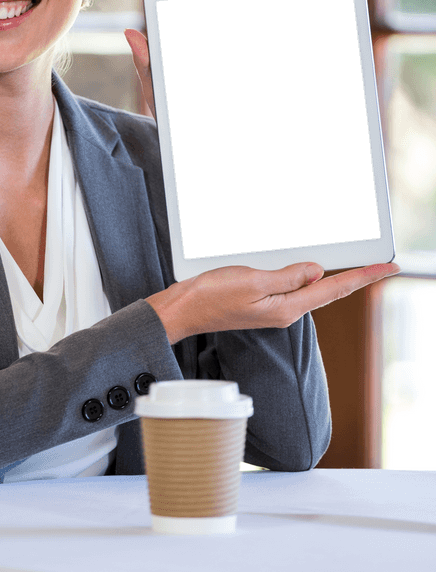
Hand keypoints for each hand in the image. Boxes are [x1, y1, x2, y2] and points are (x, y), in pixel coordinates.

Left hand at [125, 0, 270, 115]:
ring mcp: (223, 35)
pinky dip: (267, 1)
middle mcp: (203, 27)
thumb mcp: (156, 86)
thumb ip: (146, 61)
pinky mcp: (244, 48)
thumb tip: (130, 33)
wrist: (196, 135)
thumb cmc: (171, 109)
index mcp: (178, 29)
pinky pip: (255, 20)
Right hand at [147, 260, 399, 343]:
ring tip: (352, 260)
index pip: (334, 289)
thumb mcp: (252, 280)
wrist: (182, 311)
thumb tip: (318, 271)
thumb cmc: (210, 296)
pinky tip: (308, 264)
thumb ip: (287, 277)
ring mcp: (273, 306)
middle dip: (355, 276)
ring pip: (310, 286)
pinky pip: (291, 284)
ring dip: (331, 274)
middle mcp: (284, 310)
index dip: (364, 276)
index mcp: (286, 308)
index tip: (388, 268)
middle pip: (328, 290)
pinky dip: (305, 273)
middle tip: (380, 263)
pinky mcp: (261, 300)